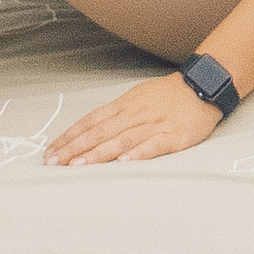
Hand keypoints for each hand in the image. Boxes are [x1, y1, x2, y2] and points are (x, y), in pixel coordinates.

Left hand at [45, 74, 225, 166]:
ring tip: (78, 166)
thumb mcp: (136, 98)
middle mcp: (134, 114)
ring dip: (97, 154)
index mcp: (124, 106)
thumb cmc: (166, 96)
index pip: (90, 122)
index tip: (51, 152)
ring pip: (120, 140)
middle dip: (74, 149)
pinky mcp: (173, 136)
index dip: (70, 137)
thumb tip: (86, 131)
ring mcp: (154, 125)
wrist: (202, 86)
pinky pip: (153, 146)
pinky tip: (123, 163)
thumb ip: (114, 116)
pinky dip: (137, 154)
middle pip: (99, 133)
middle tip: (54, 163)